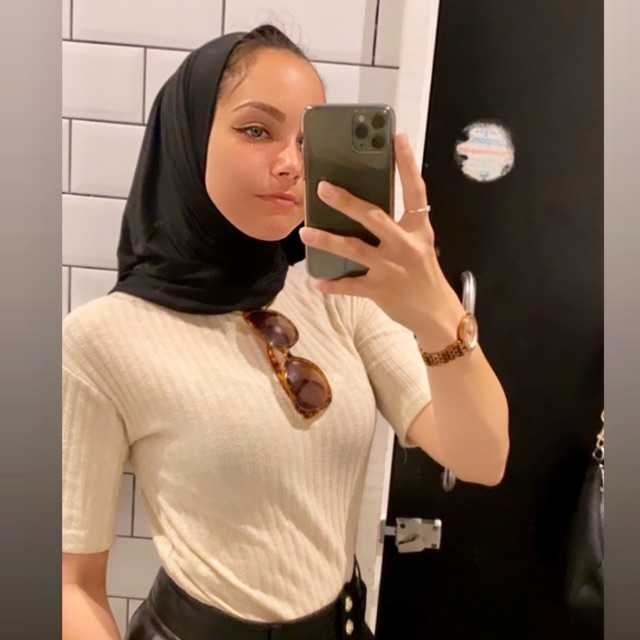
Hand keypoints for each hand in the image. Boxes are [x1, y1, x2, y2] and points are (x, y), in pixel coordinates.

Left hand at [298, 132, 462, 334]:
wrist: (437, 314)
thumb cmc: (424, 275)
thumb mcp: (420, 244)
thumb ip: (398, 226)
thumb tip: (362, 209)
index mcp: (418, 230)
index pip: (415, 190)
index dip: (407, 163)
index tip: (396, 137)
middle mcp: (405, 245)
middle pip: (373, 216)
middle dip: (346, 201)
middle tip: (322, 187)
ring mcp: (391, 268)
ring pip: (353, 249)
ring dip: (326, 240)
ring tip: (305, 232)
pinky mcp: (380, 290)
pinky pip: (350, 286)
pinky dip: (332, 284)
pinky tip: (316, 281)